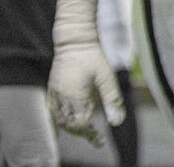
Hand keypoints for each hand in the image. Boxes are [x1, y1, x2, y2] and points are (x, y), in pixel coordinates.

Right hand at [47, 0, 124, 146]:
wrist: (75, 40)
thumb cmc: (94, 57)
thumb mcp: (107, 78)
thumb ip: (112, 100)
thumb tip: (117, 123)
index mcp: (75, 96)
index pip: (80, 124)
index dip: (90, 134)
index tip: (100, 139)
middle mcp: (62, 97)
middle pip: (69, 124)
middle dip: (82, 133)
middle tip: (96, 138)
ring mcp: (54, 93)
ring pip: (59, 119)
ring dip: (72, 128)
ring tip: (85, 131)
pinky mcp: (52, 88)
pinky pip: (53, 111)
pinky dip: (61, 119)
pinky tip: (71, 119)